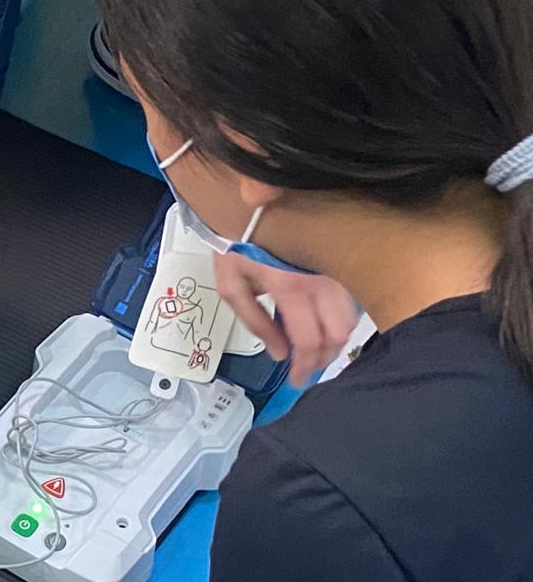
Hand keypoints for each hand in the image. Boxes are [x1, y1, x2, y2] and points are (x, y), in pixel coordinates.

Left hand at [213, 253, 358, 386]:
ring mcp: (336, 269)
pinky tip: (320, 322)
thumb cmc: (237, 240)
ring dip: (334, 341)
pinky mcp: (342, 262)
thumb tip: (278, 352)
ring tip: (313, 348)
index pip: (308, 340)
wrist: (251, 202)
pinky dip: (338, 319)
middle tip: (306, 366)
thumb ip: (254, 322)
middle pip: (337, 334)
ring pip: (350, 319)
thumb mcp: (230, 284)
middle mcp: (321, 280)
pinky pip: (349, 300)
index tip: (296, 379)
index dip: (304, 366)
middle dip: (323, 358)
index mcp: (290, 287)